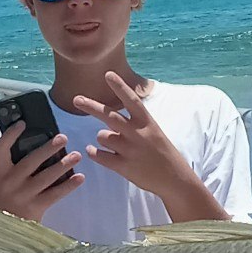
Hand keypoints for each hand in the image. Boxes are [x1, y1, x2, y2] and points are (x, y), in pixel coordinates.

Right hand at [0, 120, 81, 221]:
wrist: (7, 226)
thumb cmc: (10, 197)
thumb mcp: (7, 180)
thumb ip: (17, 164)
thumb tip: (40, 144)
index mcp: (0, 172)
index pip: (0, 149)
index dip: (10, 135)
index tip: (22, 123)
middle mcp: (10, 182)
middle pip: (30, 161)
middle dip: (48, 148)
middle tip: (63, 138)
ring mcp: (23, 195)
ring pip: (45, 177)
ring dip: (63, 165)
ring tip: (77, 155)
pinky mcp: (36, 207)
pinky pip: (55, 194)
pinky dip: (68, 185)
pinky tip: (80, 177)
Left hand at [73, 71, 196, 199]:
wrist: (174, 178)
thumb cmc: (161, 152)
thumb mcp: (153, 131)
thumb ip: (133, 124)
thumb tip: (108, 122)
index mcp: (146, 122)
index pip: (131, 100)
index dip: (119, 86)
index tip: (108, 74)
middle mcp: (138, 134)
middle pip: (110, 116)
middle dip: (91, 106)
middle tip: (76, 99)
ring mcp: (130, 150)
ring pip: (102, 136)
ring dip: (103, 138)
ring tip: (114, 145)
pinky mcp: (124, 166)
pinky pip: (99, 155)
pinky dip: (93, 152)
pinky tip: (93, 152)